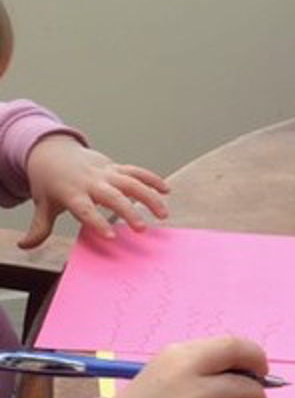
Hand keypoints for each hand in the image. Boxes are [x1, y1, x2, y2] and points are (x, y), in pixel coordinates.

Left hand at [19, 135, 168, 248]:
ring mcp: (106, 173)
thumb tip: (25, 245)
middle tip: (142, 228)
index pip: (85, 209)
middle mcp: (92, 182)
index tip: (111, 236)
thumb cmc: (50, 183)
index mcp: (72, 193)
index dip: (97, 222)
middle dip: (129, 211)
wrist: (53, 152)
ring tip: (163, 213)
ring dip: (149, 197)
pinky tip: (166, 190)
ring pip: (131, 182)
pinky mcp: (116, 167)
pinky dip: (152, 179)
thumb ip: (39, 227)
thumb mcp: (43, 204)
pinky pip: (136, 172)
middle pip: (113, 196)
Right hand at [96, 337, 269, 397]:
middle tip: (263, 385)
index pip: (229, 344)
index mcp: (178, 354)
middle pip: (240, 365)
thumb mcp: (169, 369)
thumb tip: (249, 364)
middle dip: (259, 375)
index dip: (253, 353)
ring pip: (242, 392)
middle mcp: (184, 373)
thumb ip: (204, 362)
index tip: (261, 363)